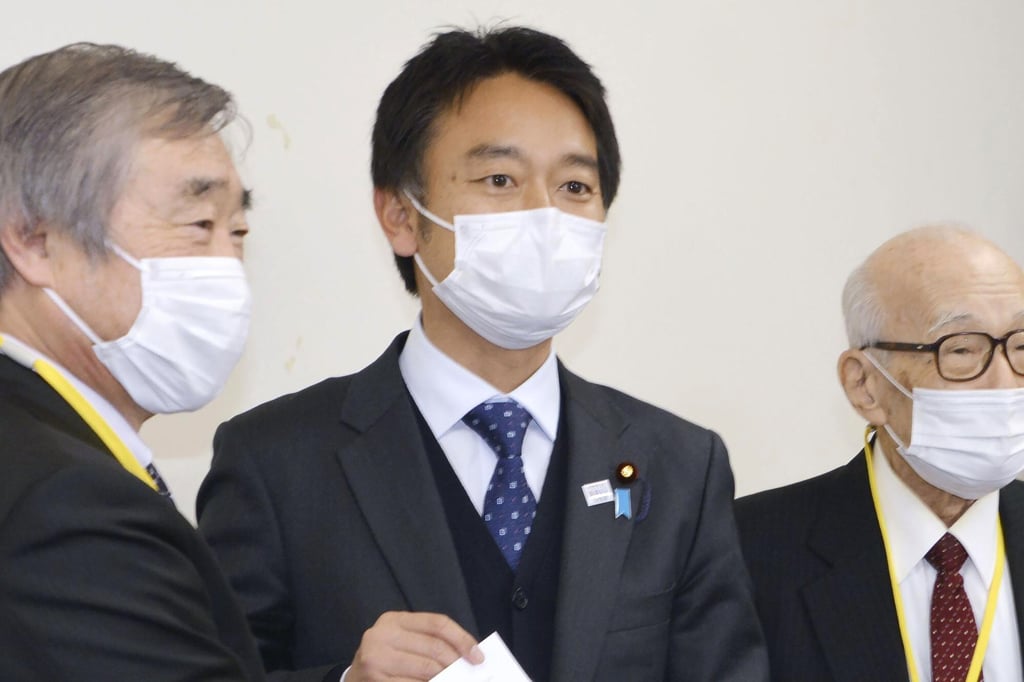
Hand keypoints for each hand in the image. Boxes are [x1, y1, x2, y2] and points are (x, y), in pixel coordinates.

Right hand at [346, 611, 482, 680]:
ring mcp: (376, 660)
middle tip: (468, 674)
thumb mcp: (403, 642)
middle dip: (456, 664)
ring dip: (446, 679)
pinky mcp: (375, 681)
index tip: (478, 656)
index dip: (462, 639)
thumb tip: (468, 655)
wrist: (354, 679)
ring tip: (454, 680)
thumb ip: (429, 642)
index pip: (437, 624)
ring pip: (427, 670)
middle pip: (434, 648)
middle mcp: (381, 636)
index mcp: (393, 620)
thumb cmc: (387, 659)